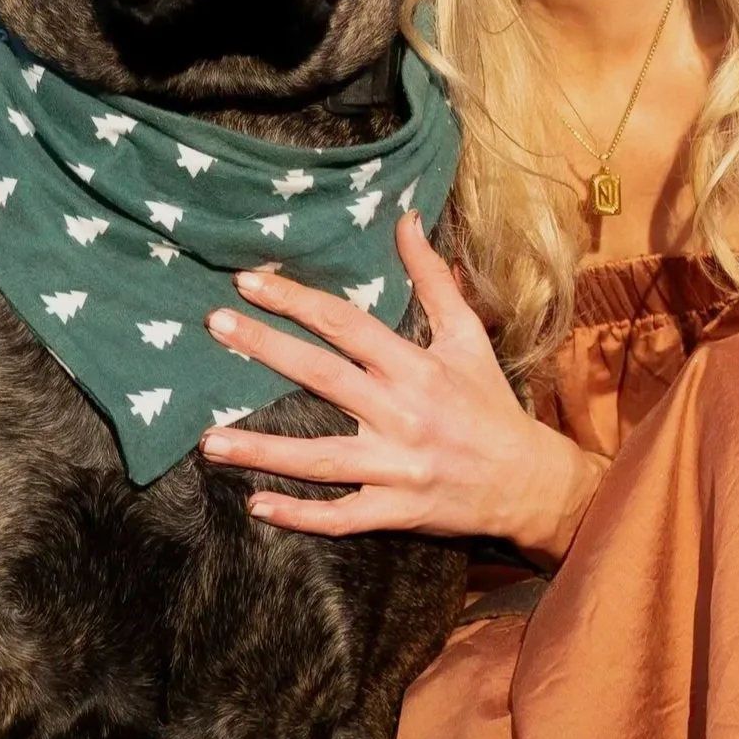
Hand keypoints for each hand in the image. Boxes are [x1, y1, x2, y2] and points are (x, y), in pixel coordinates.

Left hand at [197, 214, 606, 561]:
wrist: (530, 483)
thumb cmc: (490, 405)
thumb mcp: (467, 337)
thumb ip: (434, 280)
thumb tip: (406, 221)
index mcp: (417, 368)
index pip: (346, 325)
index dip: (296, 300)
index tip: (248, 281)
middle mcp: (402, 414)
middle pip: (322, 376)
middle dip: (266, 349)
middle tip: (215, 326)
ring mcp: (397, 467)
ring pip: (321, 458)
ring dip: (262, 451)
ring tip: (208, 443)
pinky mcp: (397, 511)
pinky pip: (342, 517)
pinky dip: (301, 516)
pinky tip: (257, 506)